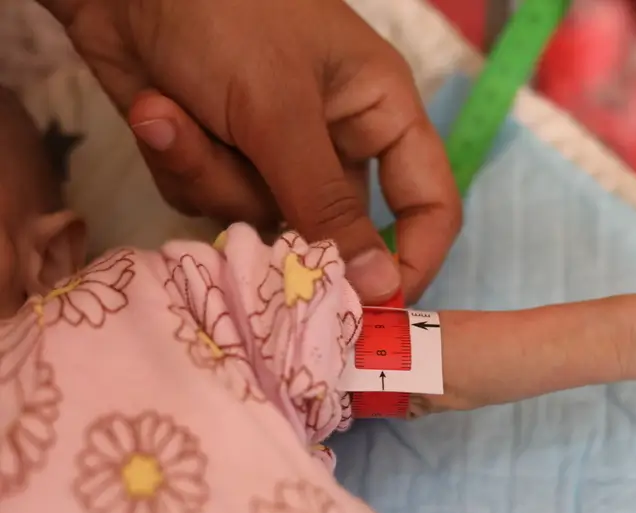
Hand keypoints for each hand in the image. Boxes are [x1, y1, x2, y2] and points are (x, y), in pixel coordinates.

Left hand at [41, 0, 460, 303]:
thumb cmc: (225, 15)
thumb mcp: (281, 112)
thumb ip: (328, 207)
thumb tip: (381, 293)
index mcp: (381, 113)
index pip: (430, 205)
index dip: (412, 261)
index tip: (373, 311)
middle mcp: (336, 140)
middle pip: (333, 229)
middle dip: (277, 212)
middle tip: (241, 184)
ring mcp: (275, 153)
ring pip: (263, 222)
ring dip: (211, 178)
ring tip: (174, 112)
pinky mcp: (219, 157)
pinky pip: (212, 203)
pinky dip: (179, 165)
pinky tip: (157, 111)